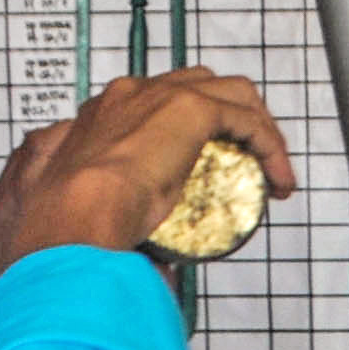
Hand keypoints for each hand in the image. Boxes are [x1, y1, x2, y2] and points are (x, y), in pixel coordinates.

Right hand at [0, 69, 297, 299]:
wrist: (72, 214)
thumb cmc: (70, 224)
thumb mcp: (88, 215)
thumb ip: (104, 221)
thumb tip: (143, 263)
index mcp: (102, 115)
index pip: (155, 103)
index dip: (189, 130)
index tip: (205, 164)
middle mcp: (130, 95)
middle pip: (198, 85)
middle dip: (231, 119)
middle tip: (249, 163)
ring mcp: (160, 95)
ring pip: (231, 93)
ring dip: (259, 130)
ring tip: (272, 171)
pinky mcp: (190, 107)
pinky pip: (246, 119)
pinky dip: (269, 146)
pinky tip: (278, 178)